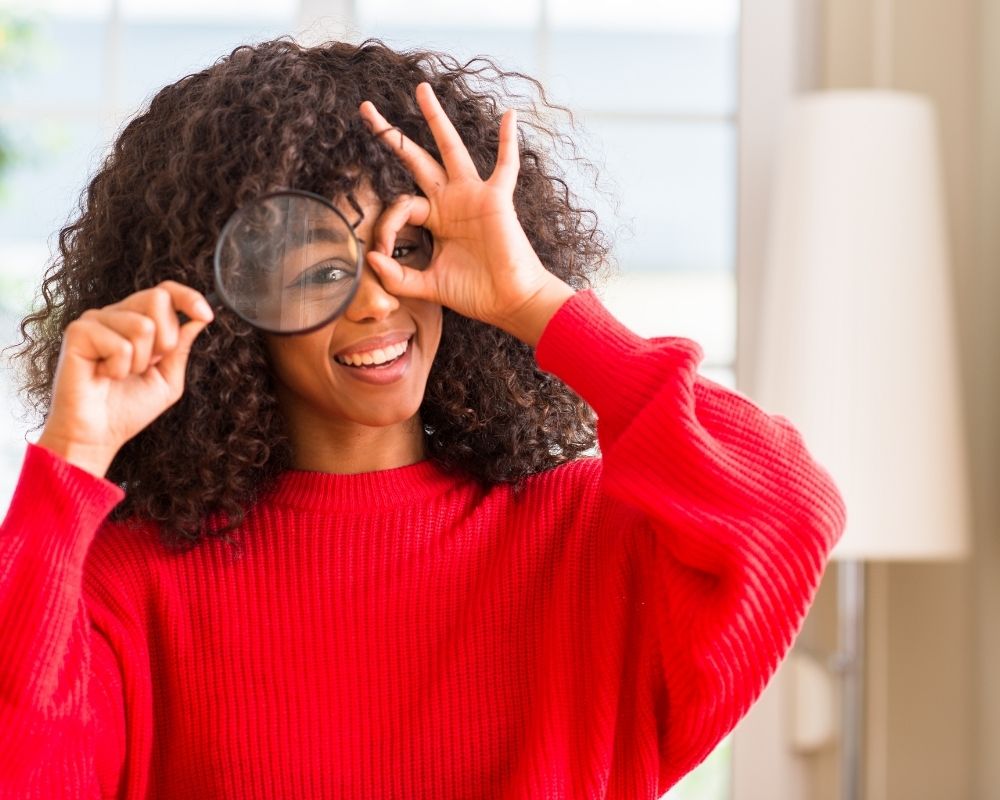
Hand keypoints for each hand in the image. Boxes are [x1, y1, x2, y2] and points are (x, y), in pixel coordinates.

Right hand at [36, 281, 213, 477]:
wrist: (97, 435)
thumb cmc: (129, 409)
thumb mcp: (168, 378)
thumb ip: (181, 347)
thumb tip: (199, 318)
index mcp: (136, 321)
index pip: (165, 291)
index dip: (188, 298)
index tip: (206, 315)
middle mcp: (115, 315)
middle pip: (157, 298)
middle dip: (166, 340)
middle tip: (148, 366)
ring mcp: (95, 320)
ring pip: (143, 325)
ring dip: (141, 361)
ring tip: (121, 375)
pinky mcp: (78, 332)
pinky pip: (120, 344)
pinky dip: (120, 368)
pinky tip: (104, 376)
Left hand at [358, 82, 573, 345]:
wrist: (509, 302)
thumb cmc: (475, 293)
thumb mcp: (428, 286)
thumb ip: (398, 277)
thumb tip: (370, 260)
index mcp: (434, 218)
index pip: (400, 206)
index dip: (385, 227)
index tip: (381, 253)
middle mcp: (450, 200)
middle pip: (415, 159)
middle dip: (391, 135)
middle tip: (366, 109)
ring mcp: (472, 195)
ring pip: (450, 148)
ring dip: (435, 119)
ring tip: (420, 90)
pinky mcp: (496, 199)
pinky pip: (505, 165)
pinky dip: (508, 142)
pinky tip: (509, 116)